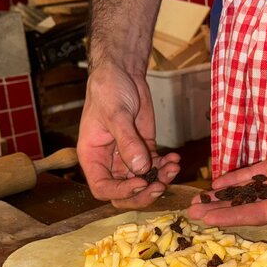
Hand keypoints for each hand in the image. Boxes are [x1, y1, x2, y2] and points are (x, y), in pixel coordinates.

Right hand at [78, 64, 179, 207]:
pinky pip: (155, 167)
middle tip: (161, 185)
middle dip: (143, 192)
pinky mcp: (143, 150)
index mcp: (92, 157)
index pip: (103, 188)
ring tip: (173, 167)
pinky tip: (174, 159)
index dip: (121, 192)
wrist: (122, 73)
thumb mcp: (116, 114)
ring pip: (143, 182)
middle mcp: (108, 162)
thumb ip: (128, 142)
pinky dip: (166, 167)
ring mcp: (127, 157)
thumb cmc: (109, 90)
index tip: (141, 183)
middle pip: (124, 192)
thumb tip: (140, 169)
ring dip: (159, 179)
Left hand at [187, 103, 266, 226]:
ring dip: (223, 199)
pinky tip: (216, 185)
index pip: (262, 213)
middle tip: (193, 214)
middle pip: (249, 207)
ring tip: (197, 202)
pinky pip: (253, 175)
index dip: (236, 217)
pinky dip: (235, 180)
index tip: (212, 221)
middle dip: (222, 212)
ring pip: (248, 193)